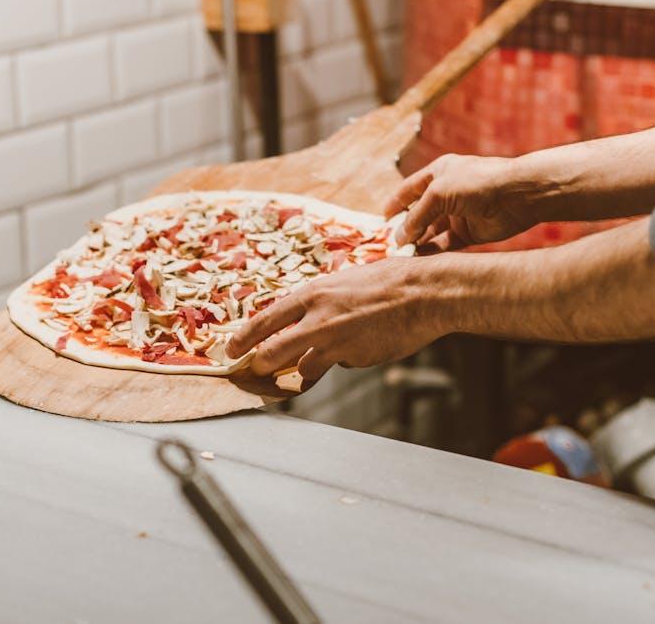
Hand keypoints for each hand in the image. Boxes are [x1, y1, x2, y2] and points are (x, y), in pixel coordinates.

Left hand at [226, 258, 447, 379]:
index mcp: (312, 294)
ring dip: (305, 369)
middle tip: (253, 372)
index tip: (231, 351)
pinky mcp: (355, 360)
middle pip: (272, 353)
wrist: (423, 293)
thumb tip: (303, 325)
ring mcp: (336, 343)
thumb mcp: (344, 283)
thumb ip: (320, 305)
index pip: (264, 321)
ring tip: (320, 357)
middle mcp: (318, 320)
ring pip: (304, 368)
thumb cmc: (387, 282)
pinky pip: (340, 365)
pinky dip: (344, 360)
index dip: (243, 339)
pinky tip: (365, 343)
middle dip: (259, 367)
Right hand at [385, 153, 552, 249]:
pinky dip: (432, 252)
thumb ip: (417, 215)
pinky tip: (420, 260)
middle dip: (405, 228)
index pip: (409, 190)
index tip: (381, 222)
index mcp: (439, 174)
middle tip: (389, 245)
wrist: (517, 195)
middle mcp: (447, 193)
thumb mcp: (439, 194)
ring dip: (417, 242)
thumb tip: (399, 236)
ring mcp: (457, 213)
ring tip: (402, 256)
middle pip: (419, 213)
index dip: (395, 205)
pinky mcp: (468, 232)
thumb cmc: (476, 183)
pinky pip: (445, 244)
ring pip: (430, 231)